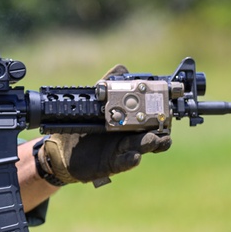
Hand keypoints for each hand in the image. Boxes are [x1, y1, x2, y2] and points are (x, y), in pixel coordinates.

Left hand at [39, 64, 171, 184]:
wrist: (62, 150)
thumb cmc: (81, 125)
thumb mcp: (93, 102)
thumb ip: (107, 85)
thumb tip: (122, 69)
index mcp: (130, 118)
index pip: (153, 113)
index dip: (163, 110)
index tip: (168, 102)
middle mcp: (131, 134)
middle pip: (154, 130)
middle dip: (161, 127)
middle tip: (163, 121)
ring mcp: (123, 149)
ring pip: (142, 146)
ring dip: (150, 142)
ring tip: (153, 139)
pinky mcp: (112, 163)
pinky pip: (125, 162)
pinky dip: (130, 159)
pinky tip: (134, 156)